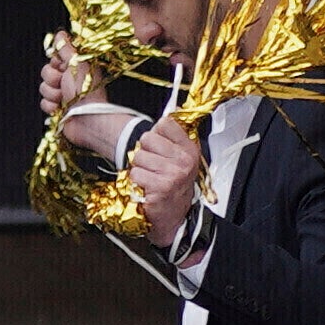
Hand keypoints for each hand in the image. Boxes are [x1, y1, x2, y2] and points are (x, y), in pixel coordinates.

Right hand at [34, 36, 114, 143]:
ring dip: (52, 94)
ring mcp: (63, 95)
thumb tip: (61, 33)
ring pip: (43, 88)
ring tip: (64, 98)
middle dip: (52, 79)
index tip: (62, 66)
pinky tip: (60, 109)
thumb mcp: (77, 64)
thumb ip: (67, 48)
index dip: (55, 62)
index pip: (55, 58)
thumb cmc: (87, 91)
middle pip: (46, 72)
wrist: (89, 121)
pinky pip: (43, 103)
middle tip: (64, 83)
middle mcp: (70, 80)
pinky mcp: (58, 109)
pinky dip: (50, 106)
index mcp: (76, 67)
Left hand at [120, 108, 211, 240]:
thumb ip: (174, 136)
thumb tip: (173, 106)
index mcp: (190, 149)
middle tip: (154, 168)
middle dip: (145, 153)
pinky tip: (147, 188)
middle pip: (147, 138)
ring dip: (139, 168)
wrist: (173, 218)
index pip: (165, 123)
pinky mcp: (160, 187)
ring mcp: (173, 174)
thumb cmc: (174, 188)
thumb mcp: (181, 159)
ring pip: (138, 156)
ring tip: (151, 179)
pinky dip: (136, 182)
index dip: (157, 134)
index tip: (161, 147)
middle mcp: (184, 160)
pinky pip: (135, 173)